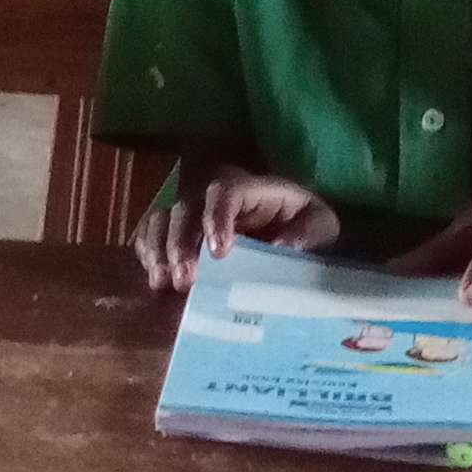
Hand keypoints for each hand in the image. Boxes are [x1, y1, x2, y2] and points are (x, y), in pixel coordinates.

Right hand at [136, 166, 343, 294]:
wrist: (297, 236)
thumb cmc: (308, 228)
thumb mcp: (322, 227)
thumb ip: (308, 233)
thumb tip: (281, 246)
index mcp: (252, 189)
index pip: (224, 191)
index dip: (216, 217)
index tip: (219, 252)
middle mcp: (216, 197)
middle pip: (186, 207)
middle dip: (181, 243)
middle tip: (185, 279)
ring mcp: (195, 214)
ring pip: (163, 219)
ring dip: (159, 250)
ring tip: (163, 282)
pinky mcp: (181, 233)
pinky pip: (152, 235)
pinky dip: (148, 254)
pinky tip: (156, 279)